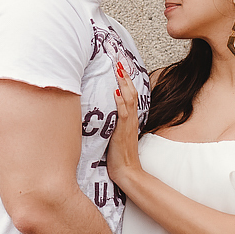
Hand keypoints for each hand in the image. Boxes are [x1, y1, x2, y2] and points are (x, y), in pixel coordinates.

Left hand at [107, 61, 140, 181]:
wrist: (128, 172)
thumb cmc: (119, 157)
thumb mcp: (115, 136)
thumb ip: (113, 124)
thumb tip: (103, 115)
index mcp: (129, 120)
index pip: (130, 95)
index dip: (126, 81)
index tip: (121, 67)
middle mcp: (131, 119)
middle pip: (131, 92)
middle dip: (125, 76)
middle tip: (120, 61)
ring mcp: (128, 125)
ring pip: (129, 99)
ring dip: (124, 83)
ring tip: (119, 70)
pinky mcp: (123, 132)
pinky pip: (124, 114)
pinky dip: (121, 102)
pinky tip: (116, 92)